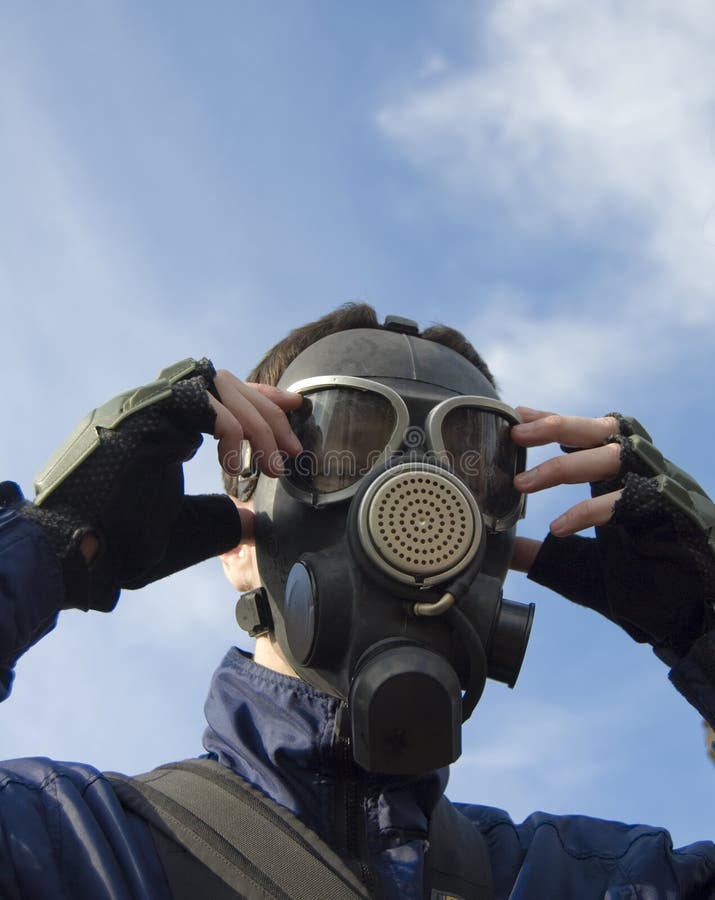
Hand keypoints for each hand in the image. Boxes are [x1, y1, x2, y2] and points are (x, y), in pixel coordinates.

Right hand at [23, 359, 302, 611]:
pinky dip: (230, 430)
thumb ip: (218, 519)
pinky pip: (202, 402)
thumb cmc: (120, 541)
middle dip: (269, 415)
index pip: (222, 396)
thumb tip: (251, 521)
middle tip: (294, 452)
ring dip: (257, 424)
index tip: (296, 411)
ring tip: (275, 466)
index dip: (262, 399)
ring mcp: (147, 405)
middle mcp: (156, 408)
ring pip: (220, 387)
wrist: (78, 550)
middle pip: (228, 385)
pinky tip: (237, 465)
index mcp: (165, 427)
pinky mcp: (144, 411)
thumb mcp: (185, 529)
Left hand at [508, 405, 714, 654]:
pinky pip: (629, 499)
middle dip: (557, 426)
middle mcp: (643, 475)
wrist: (692, 616)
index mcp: (623, 479)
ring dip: (563, 466)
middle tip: (518, 433)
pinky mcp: (673, 513)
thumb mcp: (578, 565)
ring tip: (522, 484)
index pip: (587, 437)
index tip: (518, 415)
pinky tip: (559, 527)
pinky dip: (590, 510)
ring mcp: (661, 489)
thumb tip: (503, 549)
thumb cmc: (641, 585)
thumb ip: (542, 553)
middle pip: (602, 431)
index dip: (554, 423)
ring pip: (613, 456)